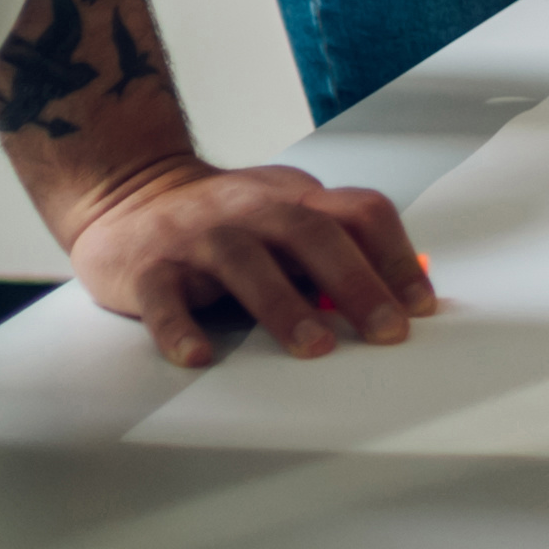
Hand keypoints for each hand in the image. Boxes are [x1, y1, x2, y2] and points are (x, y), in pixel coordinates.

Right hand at [56, 153, 431, 369]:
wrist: (127, 193)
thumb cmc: (223, 219)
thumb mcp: (285, 216)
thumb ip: (337, 249)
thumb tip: (402, 300)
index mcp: (294, 197)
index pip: (360, 211)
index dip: (396, 255)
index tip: (421, 306)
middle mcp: (249, 209)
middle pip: (311, 233)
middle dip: (356, 281)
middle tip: (386, 330)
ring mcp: (197, 236)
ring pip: (244, 261)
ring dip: (283, 304)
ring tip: (314, 346)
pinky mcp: (148, 267)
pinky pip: (163, 297)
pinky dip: (179, 328)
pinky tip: (199, 355)